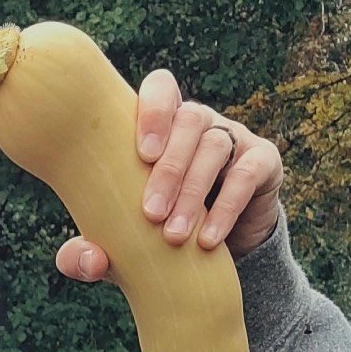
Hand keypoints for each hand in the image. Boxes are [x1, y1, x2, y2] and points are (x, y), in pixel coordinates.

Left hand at [57, 69, 283, 283]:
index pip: (161, 88)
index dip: (153, 109)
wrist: (213, 260)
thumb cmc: (153, 239)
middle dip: (168, 168)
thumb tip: (87, 263)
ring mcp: (234, 137)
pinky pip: (248, 173)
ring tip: (174, 236)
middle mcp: (199, 123)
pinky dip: (227, 207)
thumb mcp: (121, 249)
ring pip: (215, 146)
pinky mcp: (263, 162)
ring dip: (192, 191)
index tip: (142, 154)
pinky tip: (209, 240)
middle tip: (150, 213)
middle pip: (188, 120)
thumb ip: (93, 254)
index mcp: (162, 127)